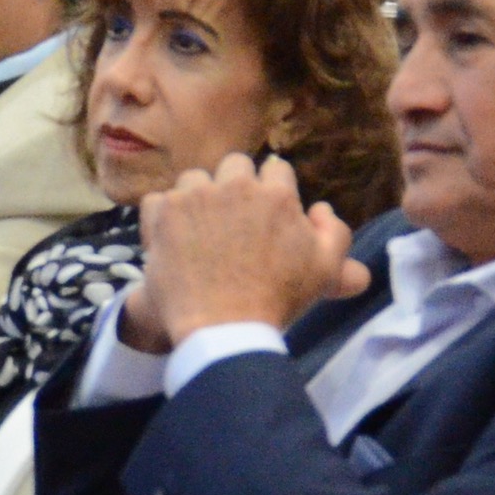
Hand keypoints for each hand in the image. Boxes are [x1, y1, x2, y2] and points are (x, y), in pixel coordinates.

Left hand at [126, 155, 369, 350]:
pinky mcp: (162, 213)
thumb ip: (335, 233)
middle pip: (235, 166)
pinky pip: (158, 200)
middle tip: (232, 222)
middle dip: (235, 187)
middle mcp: (234, 185)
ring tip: (199, 232)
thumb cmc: (278, 302)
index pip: (275, 170)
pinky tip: (172, 241)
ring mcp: (195, 197)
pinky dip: (163, 217)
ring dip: (198, 198)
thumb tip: (320, 208)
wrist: (223, 329)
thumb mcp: (325, 271)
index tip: (265, 216)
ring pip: (195, 179)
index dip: (272, 192)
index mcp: (276, 194)